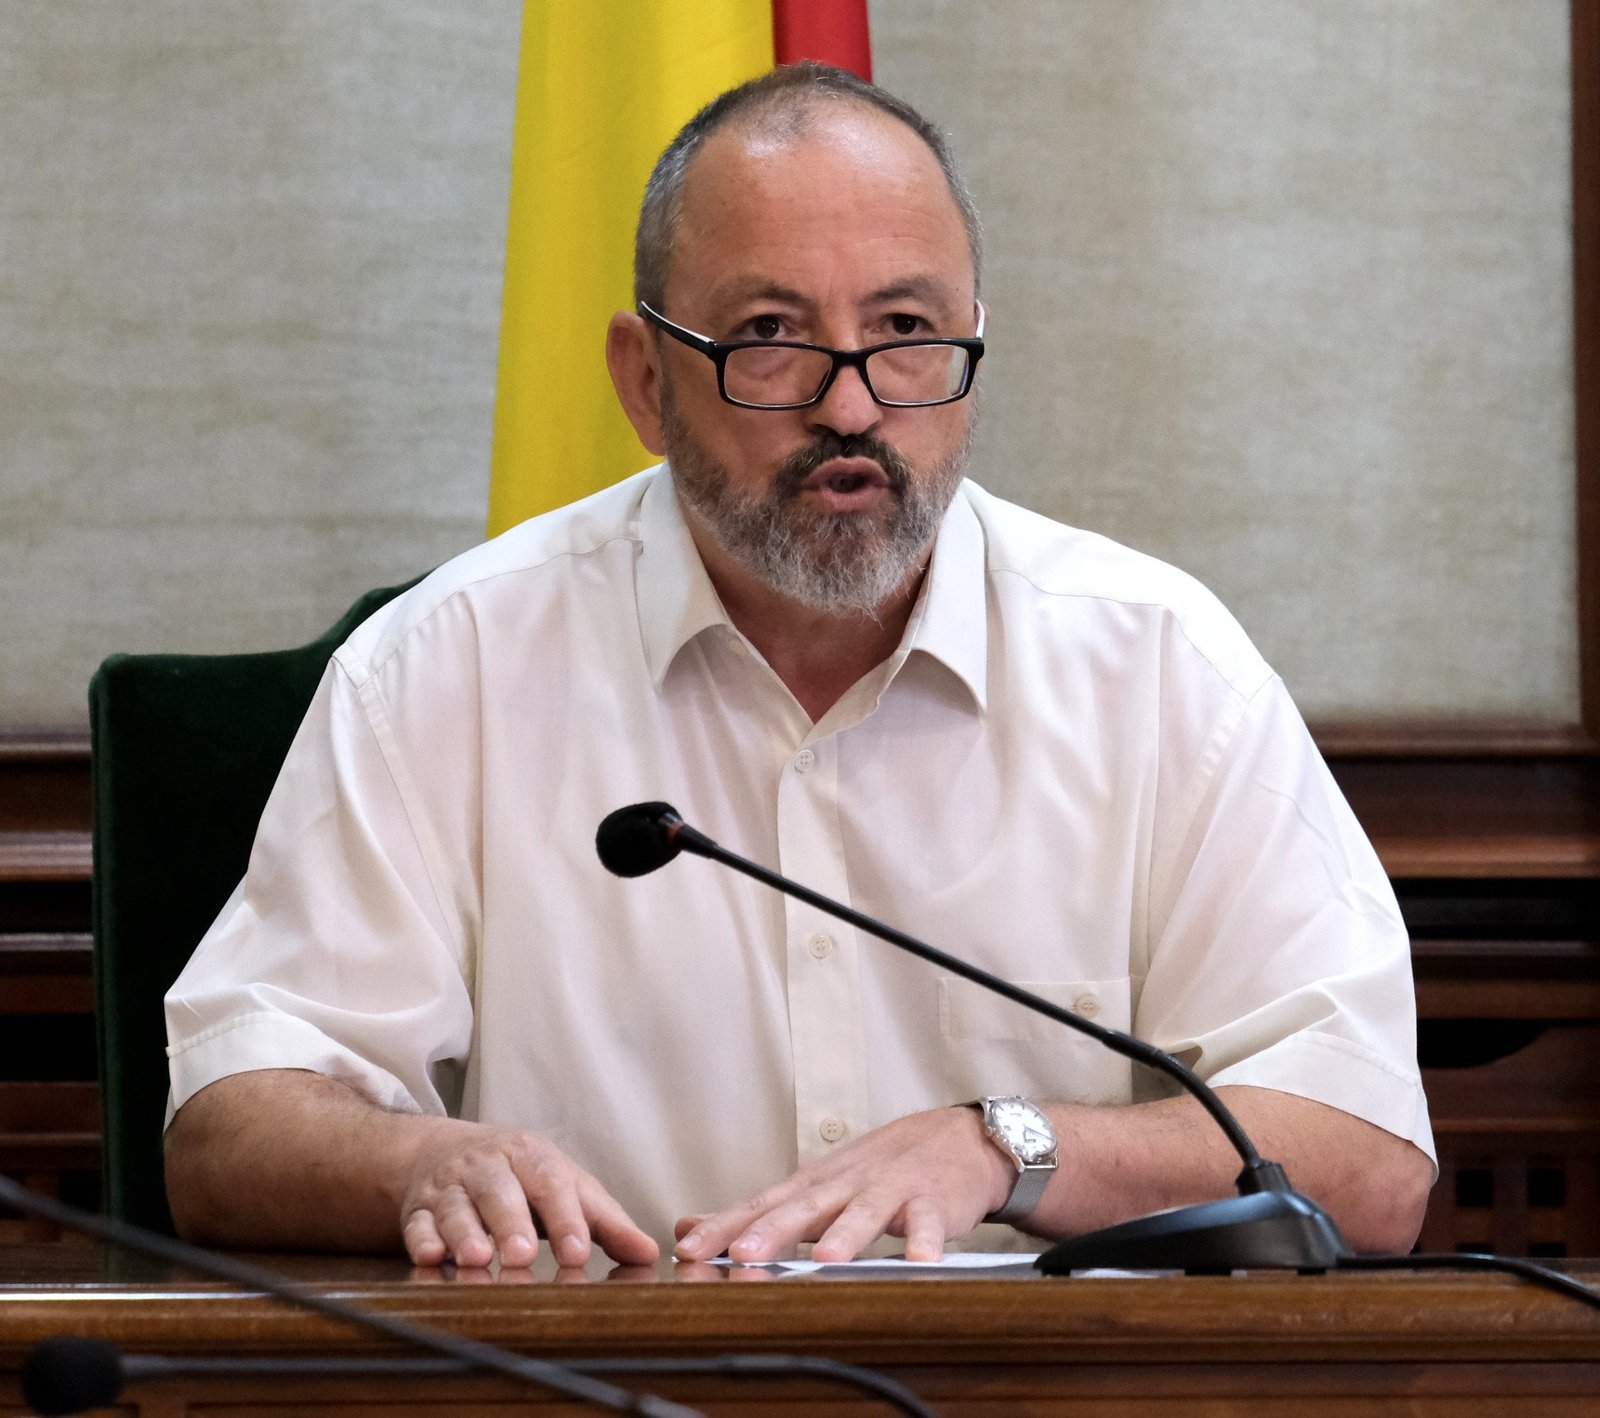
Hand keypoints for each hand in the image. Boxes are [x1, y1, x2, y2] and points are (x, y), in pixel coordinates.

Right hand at [398, 1120, 658, 1269]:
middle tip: (523, 1256)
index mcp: (531, 1157)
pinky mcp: (418, 1209)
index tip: (577, 1253)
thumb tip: (649, 1254)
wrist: (447, 1151)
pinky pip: (416, 1224)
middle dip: (511, 1223)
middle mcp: (488, 1167)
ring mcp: (451, 1187)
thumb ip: (605, 1222)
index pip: (552, 1185)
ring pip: (456, 1208)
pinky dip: (421, 1240)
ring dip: (465, 1233)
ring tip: (477, 1259)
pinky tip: (430, 1259)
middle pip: (500, 1192)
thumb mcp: (566, 1186)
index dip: (565, 1219)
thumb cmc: (522, 1177)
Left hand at [673, 1106, 1013, 1263]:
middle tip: (742, 1253)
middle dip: (773, 1229)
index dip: (724, 1226)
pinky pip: (930, 1222)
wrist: (958, 1137)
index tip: (686, 1249)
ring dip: (847, 1234)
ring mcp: (891, 1188)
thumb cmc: (879, 1169)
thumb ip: (756, 1211)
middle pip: (806, 1205)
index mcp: (814, 1184)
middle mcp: (847, 1182)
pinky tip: (919, 1262)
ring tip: (827, 1259)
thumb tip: (687, 1225)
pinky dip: (925, 1240)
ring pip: (866, 1211)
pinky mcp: (935, 1200)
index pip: (761, 1204)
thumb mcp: (815, 1185)